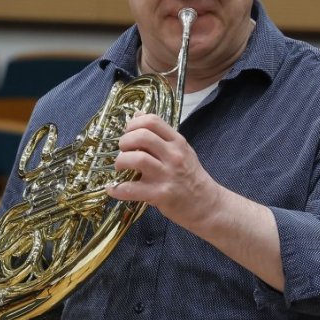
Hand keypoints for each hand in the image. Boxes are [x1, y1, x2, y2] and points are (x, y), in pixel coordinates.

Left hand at [106, 111, 221, 231]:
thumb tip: (137, 115)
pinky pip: (131, 189)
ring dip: (121, 161)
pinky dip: (117, 189)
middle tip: (123, 151)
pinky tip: (113, 189)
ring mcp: (167, 175)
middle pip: (142, 136)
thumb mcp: (181, 150)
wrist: (206, 204)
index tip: (128, 133)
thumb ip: (160, 135)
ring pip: (136, 159)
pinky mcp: (160, 194)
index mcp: (177, 142)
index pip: (152, 121)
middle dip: (124, 141)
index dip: (134, 124)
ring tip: (120, 167)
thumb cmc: (190, 176)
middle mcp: (173, 155)